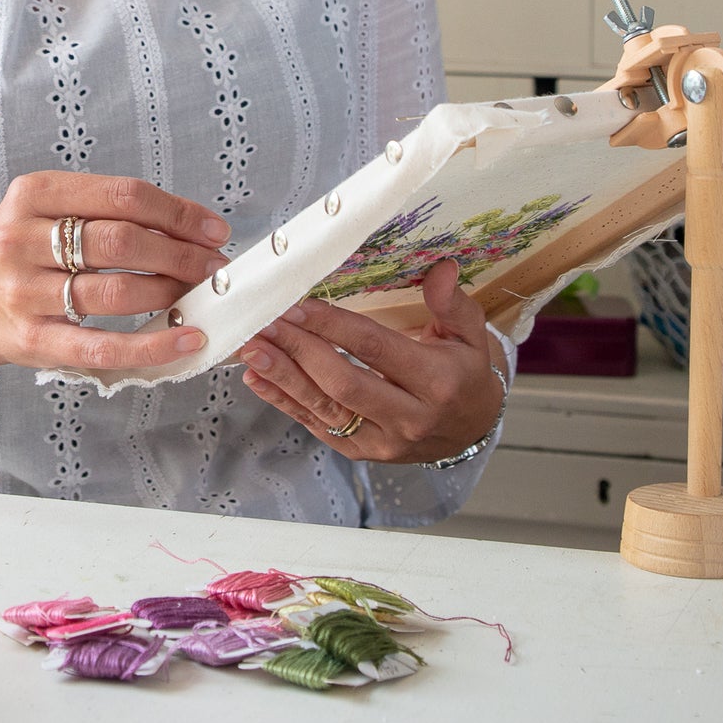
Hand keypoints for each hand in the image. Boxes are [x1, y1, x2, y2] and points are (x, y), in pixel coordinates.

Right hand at [0, 170, 229, 375]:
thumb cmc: (15, 252)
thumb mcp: (42, 210)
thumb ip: (102, 210)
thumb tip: (188, 227)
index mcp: (34, 193)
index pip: (123, 196)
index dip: (178, 213)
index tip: (213, 229)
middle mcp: (23, 238)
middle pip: (123, 241)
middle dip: (181, 254)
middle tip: (214, 266)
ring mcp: (24, 291)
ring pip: (117, 292)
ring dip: (172, 294)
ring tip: (200, 296)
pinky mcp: (31, 339)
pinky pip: (103, 346)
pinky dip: (152, 345)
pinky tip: (186, 340)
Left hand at [235, 259, 507, 464]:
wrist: (472, 429)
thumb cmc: (465, 373)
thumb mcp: (470, 335)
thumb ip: (454, 303)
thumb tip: (441, 269)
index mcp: (436, 381)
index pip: (374, 347)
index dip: (332, 325)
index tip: (296, 304)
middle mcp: (409, 416)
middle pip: (342, 382)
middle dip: (298, 350)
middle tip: (264, 323)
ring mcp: (384, 441)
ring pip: (325, 409)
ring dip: (283, 378)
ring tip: (250, 349)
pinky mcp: (363, 453)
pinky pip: (318, 427)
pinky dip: (285, 403)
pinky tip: (258, 379)